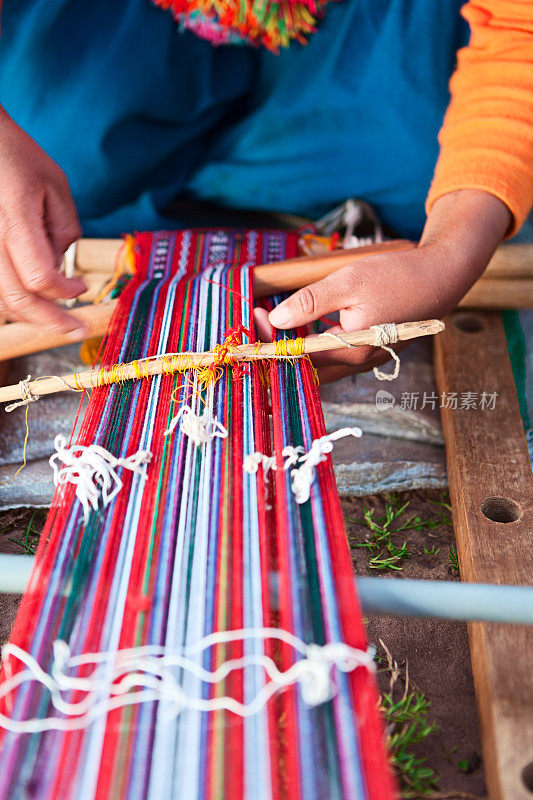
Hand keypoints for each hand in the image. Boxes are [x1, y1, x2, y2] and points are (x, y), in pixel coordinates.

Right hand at [0, 107, 85, 332]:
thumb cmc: (15, 157)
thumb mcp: (54, 186)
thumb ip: (63, 229)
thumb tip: (60, 267)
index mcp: (14, 221)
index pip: (41, 278)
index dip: (66, 292)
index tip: (82, 290)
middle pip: (17, 301)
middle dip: (51, 322)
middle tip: (76, 329)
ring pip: (0, 301)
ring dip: (30, 315)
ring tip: (55, 318)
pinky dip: (12, 300)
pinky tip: (31, 301)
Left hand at [262, 190, 511, 382]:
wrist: (443, 276)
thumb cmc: (398, 276)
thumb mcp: (349, 281)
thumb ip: (311, 302)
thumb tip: (279, 319)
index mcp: (351, 351)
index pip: (300, 358)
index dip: (273, 341)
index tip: (258, 315)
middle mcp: (359, 362)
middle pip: (309, 366)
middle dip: (281, 345)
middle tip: (263, 316)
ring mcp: (367, 358)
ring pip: (322, 362)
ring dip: (297, 345)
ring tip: (278, 318)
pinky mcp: (373, 348)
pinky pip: (337, 354)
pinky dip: (316, 342)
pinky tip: (308, 322)